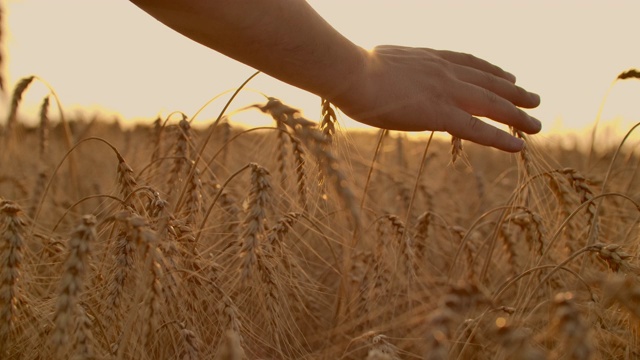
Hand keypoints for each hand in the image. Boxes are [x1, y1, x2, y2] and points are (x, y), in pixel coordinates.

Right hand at [332, 45, 541, 151]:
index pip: (468, 62)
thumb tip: (382, 74)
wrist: (351, 72)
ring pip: (492, 105)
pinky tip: (519, 146)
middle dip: (514, 92)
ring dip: (517, 115)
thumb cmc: (353, 69)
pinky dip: (501, 138)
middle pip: (488, 81)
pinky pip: (478, 129)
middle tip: (534, 98)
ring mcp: (445, 92)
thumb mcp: (378, 61)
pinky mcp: (440, 114)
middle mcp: (444, 71)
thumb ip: (392, 69)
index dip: (491, 70)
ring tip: (536, 124)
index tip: (507, 75)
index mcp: (429, 57)